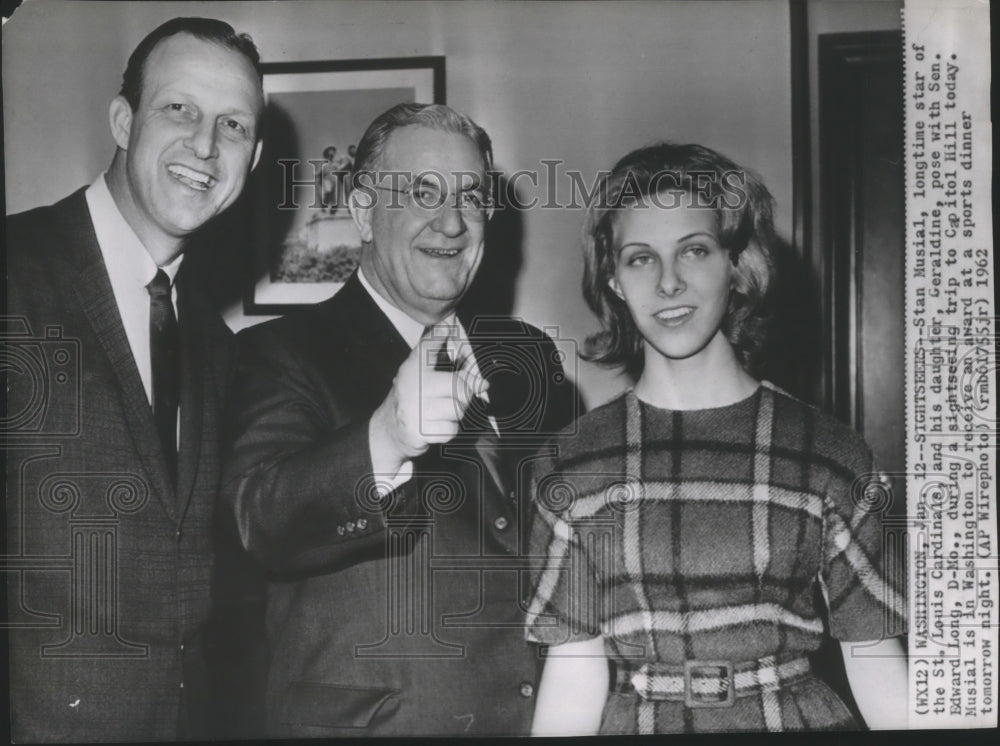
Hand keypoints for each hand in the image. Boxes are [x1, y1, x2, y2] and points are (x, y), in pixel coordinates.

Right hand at [370, 323, 488, 473]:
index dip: (442, 332)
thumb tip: (476, 369)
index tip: (450, 323)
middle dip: (463, 394)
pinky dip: (447, 430)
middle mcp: (412, 384)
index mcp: (413, 368)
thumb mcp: (420, 372)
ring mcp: (415, 408)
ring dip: (454, 414)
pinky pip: (451, 429)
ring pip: (458, 409)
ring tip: (438, 411)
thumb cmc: (413, 398)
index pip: (429, 344)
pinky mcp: (418, 430)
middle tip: (450, 396)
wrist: (390, 429)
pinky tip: (434, 425)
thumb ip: (443, 360)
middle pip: (460, 387)